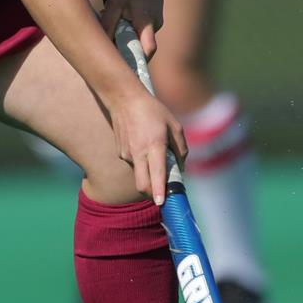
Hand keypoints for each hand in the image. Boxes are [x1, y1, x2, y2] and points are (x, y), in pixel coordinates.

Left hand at [98, 0, 163, 56]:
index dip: (137, 62)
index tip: (124, 68)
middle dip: (125, 51)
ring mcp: (156, 24)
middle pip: (140, 48)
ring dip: (124, 37)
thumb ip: (108, 24)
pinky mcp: (153, 21)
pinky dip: (128, 30)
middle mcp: (155, 26)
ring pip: (138, 39)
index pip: (147, 50)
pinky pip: (140, 32)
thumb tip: (100, 44)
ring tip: (111, 25)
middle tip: (108, 49)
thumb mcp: (114, 2)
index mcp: (146, 22)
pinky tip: (118, 20)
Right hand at [110, 89, 187, 204]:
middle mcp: (138, 153)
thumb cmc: (153, 111)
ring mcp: (127, 154)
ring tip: (155, 155)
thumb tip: (181, 168)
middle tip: (162, 196)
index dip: (159, 192)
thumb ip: (181, 148)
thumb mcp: (174, 125)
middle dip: (152, 195)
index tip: (161, 204)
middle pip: (142, 185)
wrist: (124, 99)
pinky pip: (134, 164)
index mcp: (154, 145)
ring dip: (149, 175)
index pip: (156, 174)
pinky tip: (144, 147)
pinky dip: (142, 163)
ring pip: (139, 175)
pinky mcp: (120, 153)